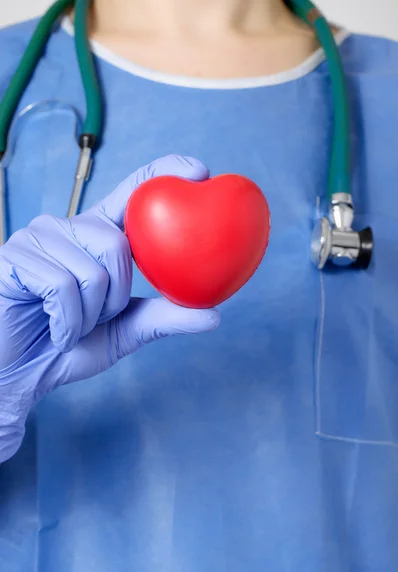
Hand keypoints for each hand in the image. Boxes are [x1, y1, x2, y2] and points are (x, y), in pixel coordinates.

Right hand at [0, 155, 219, 462]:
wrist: (18, 374)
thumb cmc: (68, 346)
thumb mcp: (124, 331)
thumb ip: (163, 318)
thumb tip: (214, 316)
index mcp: (98, 236)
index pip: (132, 192)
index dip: (164, 173)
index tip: (201, 170)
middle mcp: (69, 227)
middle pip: (117, 245)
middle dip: (115, 298)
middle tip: (95, 319)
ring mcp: (38, 237)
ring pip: (92, 270)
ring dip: (90, 315)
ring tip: (69, 325)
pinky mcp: (14, 256)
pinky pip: (62, 286)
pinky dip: (68, 322)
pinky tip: (54, 330)